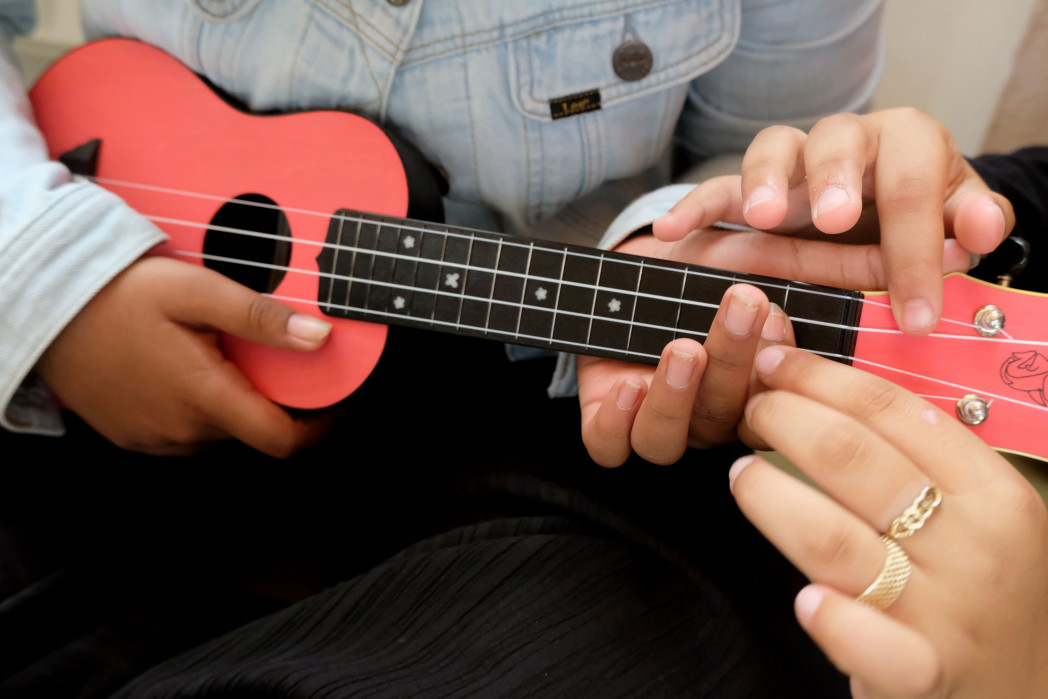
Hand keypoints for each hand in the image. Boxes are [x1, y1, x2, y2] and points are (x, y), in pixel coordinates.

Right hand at [37, 256, 336, 456]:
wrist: (48, 307)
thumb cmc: (120, 295)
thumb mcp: (197, 292)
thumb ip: (260, 318)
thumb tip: (318, 338)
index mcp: (204, 396)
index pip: (280, 439)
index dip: (317, 428)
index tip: (332, 405)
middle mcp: (182, 429)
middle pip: (251, 428)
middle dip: (269, 397)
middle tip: (263, 355)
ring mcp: (155, 438)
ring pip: (219, 431)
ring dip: (230, 400)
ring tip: (215, 355)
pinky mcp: (134, 436)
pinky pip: (184, 432)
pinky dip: (197, 407)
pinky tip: (183, 369)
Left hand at [577, 230, 795, 466]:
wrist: (633, 258)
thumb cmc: (702, 263)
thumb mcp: (755, 257)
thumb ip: (811, 267)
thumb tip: (888, 268)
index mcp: (748, 395)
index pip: (773, 411)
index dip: (778, 377)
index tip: (780, 321)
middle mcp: (705, 419)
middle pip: (722, 418)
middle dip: (734, 360)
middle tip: (743, 304)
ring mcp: (655, 424)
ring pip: (665, 441)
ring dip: (675, 396)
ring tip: (683, 348)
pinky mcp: (604, 423)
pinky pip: (609, 446)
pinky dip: (615, 422)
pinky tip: (627, 385)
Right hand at [654, 108, 1015, 335]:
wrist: (884, 204)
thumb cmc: (916, 220)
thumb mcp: (954, 223)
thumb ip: (967, 226)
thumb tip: (982, 232)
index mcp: (908, 143)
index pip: (913, 184)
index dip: (919, 248)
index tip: (916, 314)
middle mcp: (849, 139)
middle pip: (838, 138)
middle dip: (835, 179)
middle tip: (833, 219)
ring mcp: (796, 160)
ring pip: (773, 146)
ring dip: (766, 180)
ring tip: (761, 218)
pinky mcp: (752, 185)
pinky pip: (717, 187)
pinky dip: (694, 206)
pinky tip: (671, 232)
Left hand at [730, 347, 1047, 696]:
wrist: (1023, 690)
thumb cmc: (979, 586)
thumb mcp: (972, 513)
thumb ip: (914, 456)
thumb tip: (822, 387)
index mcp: (990, 491)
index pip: (893, 411)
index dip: (820, 378)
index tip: (774, 363)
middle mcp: (974, 545)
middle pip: (852, 458)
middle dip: (784, 420)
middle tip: (749, 410)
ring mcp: (948, 611)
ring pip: (834, 537)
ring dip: (771, 496)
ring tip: (742, 475)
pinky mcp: (923, 674)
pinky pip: (869, 641)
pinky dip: (832, 618)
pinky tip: (805, 600)